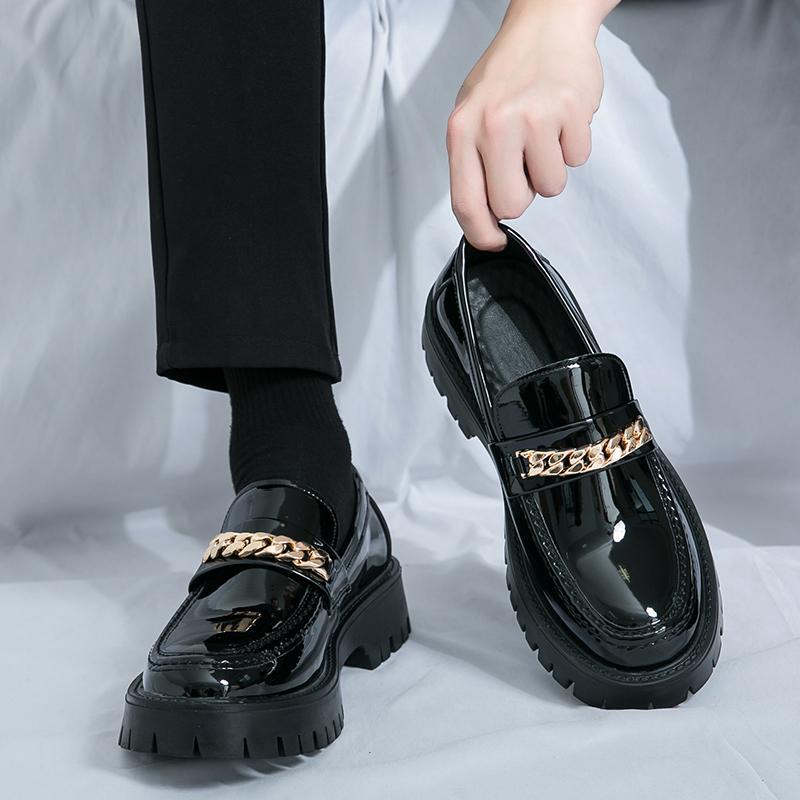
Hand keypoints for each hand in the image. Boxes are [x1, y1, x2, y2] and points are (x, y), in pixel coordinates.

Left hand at [447, 0, 618, 249]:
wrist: (546, 24)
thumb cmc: (507, 76)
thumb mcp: (471, 116)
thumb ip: (472, 165)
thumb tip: (485, 217)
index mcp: (462, 130)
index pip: (467, 202)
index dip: (481, 234)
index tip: (493, 242)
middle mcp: (495, 125)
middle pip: (511, 205)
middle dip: (522, 194)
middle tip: (523, 164)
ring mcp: (534, 117)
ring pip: (550, 187)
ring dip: (550, 169)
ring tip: (544, 134)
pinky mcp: (571, 111)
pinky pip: (578, 160)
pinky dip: (573, 147)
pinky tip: (562, 119)